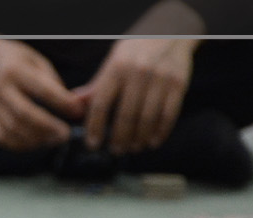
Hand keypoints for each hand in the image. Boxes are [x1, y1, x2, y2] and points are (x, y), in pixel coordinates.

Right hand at [0, 37, 81, 152]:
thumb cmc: (18, 62)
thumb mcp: (37, 61)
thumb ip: (53, 83)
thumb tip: (72, 107)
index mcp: (15, 70)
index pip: (42, 89)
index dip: (62, 103)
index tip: (78, 111)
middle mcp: (0, 89)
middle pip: (24, 114)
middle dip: (48, 127)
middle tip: (66, 134)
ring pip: (13, 130)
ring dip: (37, 139)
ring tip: (55, 139)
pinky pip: (4, 138)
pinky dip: (22, 145)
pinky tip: (37, 142)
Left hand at [72, 38, 198, 153]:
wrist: (171, 31)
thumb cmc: (135, 50)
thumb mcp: (113, 61)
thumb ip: (96, 86)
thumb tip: (73, 105)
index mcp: (117, 68)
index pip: (101, 104)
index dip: (95, 127)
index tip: (93, 144)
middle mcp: (138, 73)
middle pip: (126, 116)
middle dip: (119, 138)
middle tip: (115, 150)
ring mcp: (160, 79)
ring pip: (147, 119)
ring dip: (139, 139)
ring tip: (133, 148)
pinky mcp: (178, 84)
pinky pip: (168, 115)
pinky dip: (160, 132)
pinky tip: (152, 142)